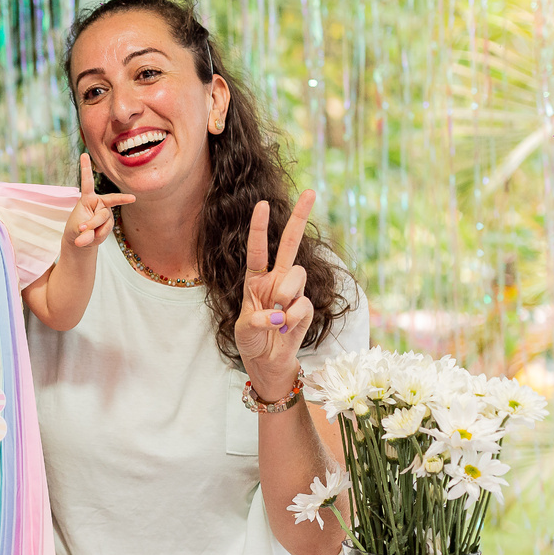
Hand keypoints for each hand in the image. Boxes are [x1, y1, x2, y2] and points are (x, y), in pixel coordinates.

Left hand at [66, 154, 134, 248]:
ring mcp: (106, 212)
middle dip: (94, 222)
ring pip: (104, 221)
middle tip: (110, 212)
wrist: (81, 239)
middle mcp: (99, 202)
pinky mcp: (109, 222)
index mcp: (87, 197)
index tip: (84, 155)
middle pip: (101, 212)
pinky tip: (93, 238)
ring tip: (84, 237)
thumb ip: (84, 233)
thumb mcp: (77, 231)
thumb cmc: (76, 230)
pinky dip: (98, 236)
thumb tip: (91, 238)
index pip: (87, 182)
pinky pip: (106, 229)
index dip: (86, 169)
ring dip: (93, 231)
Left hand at [235, 190, 315, 396]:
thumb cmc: (251, 341)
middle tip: (310, 192)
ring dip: (284, 295)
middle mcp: (276, 279)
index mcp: (255, 278)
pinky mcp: (305, 308)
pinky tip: (285, 329)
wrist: (267, 362)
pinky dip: (291, 318)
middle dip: (300, 218)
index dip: (259, 227)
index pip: (258, 248)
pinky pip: (302, 304)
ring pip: (296, 275)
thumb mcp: (243, 329)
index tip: (262, 203)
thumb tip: (278, 314)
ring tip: (276, 317)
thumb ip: (257, 319)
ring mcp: (293, 293)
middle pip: (290, 243)